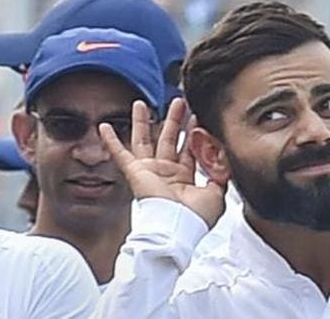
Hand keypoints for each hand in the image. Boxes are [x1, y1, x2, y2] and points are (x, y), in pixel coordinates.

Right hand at [99, 99, 225, 228]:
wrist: (178, 228)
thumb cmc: (196, 217)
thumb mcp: (216, 194)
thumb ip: (220, 177)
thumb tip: (225, 164)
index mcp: (183, 179)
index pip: (187, 150)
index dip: (192, 133)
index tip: (196, 116)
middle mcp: (165, 173)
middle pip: (168, 139)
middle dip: (173, 119)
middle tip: (178, 101)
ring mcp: (149, 172)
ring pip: (145, 140)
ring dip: (143, 122)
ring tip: (142, 103)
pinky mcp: (136, 173)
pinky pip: (120, 155)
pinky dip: (111, 141)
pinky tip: (104, 127)